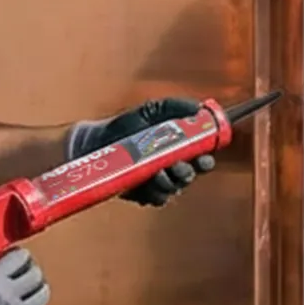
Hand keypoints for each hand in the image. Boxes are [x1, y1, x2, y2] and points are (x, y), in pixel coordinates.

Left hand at [66, 98, 217, 207]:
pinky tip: (149, 182)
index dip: (206, 160)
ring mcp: (157, 182)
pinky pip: (156, 198)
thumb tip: (198, 108)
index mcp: (179, 148)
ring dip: (171, 182)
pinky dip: (156, 192)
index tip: (204, 158)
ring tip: (159, 172)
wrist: (98, 141)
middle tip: (178, 166)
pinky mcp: (142, 194)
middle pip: (190, 176)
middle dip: (188, 172)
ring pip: (174, 189)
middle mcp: (171, 167)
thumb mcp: (153, 110)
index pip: (201, 158)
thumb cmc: (127, 124)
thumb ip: (176, 106)